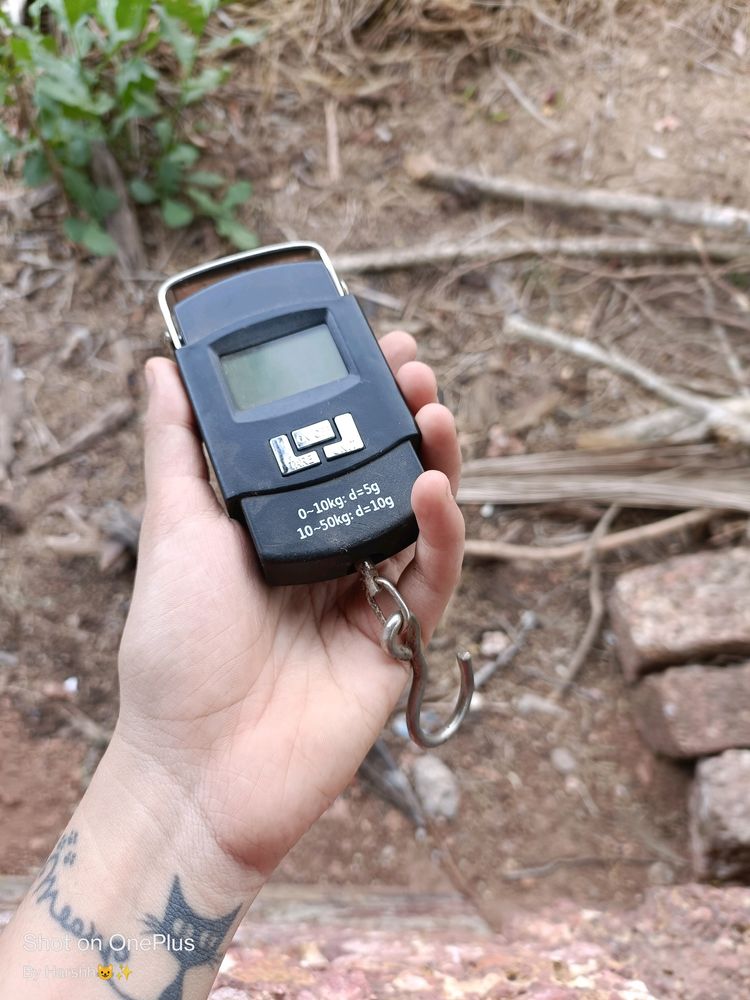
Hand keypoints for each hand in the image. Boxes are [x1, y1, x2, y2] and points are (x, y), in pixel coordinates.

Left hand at [115, 331, 463, 878]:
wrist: (199, 763)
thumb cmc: (177, 652)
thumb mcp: (174, 531)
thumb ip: (177, 448)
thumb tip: (160, 370)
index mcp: (279, 526)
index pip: (330, 446)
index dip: (353, 396)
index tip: (366, 347)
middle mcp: (328, 553)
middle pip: (383, 471)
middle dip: (403, 413)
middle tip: (412, 365)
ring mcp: (368, 596)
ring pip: (421, 517)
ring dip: (435, 458)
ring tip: (431, 406)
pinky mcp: (399, 640)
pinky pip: (435, 577)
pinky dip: (443, 531)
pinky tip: (431, 484)